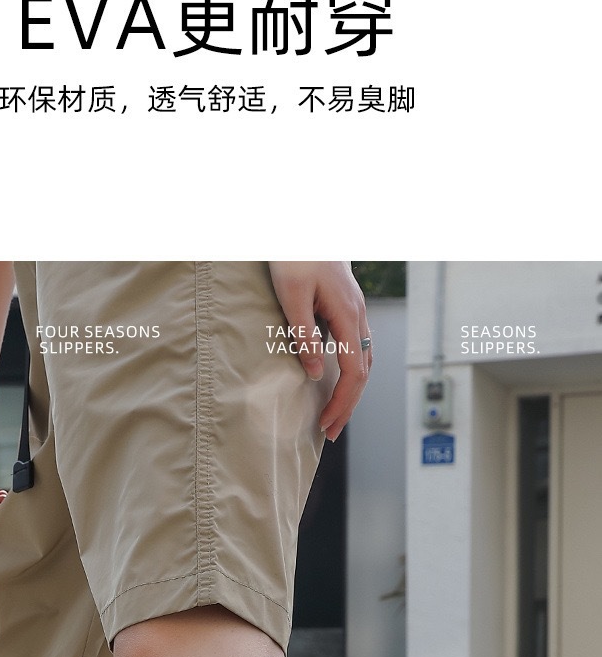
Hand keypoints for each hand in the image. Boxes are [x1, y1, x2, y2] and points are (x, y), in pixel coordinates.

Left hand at [268, 261, 371, 439]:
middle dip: (348, 405)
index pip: (354, 372)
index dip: (342, 403)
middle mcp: (358, 316)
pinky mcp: (347, 308)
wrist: (306, 224)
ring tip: (335, 414)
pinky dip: (351, 372)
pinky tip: (337, 382)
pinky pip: (357, 348)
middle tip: (330, 431)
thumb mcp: (292, 296)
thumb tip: (318, 374)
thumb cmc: (295, 254)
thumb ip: (305, 335)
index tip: (326, 424)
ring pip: (364, 360)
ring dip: (352, 391)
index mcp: (348, 316)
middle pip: (364, 372)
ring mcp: (356, 311)